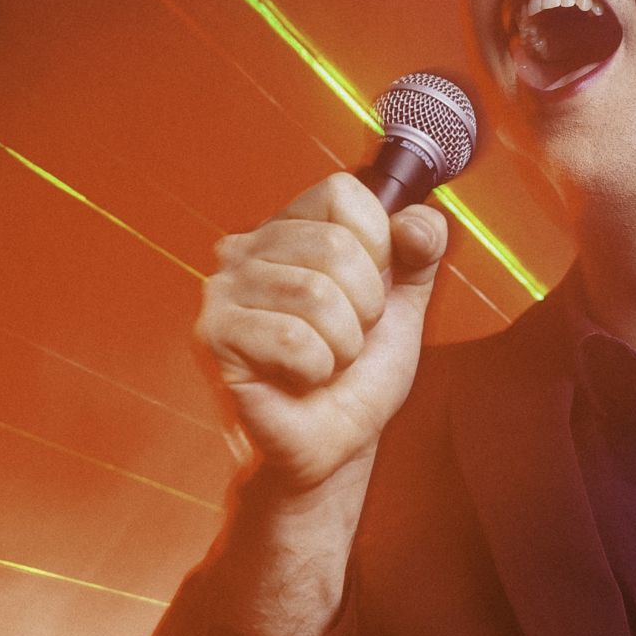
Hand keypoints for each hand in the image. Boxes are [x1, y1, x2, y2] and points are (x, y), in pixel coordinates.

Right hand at [198, 174, 448, 489]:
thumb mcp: (404, 302)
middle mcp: (246, 248)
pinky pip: (292, 338)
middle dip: (365, 307)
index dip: (377, 245)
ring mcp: (224, 291)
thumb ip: (421, 251)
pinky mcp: (214, 336)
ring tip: (326, 361)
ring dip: (343, 343)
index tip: (370, 290)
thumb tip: (419, 224)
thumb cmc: (359, 373)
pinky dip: (315, 369)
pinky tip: (301, 379)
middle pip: (334, 245)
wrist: (337, 441)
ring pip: (315, 294)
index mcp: (289, 228)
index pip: (342, 193)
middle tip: (348, 338)